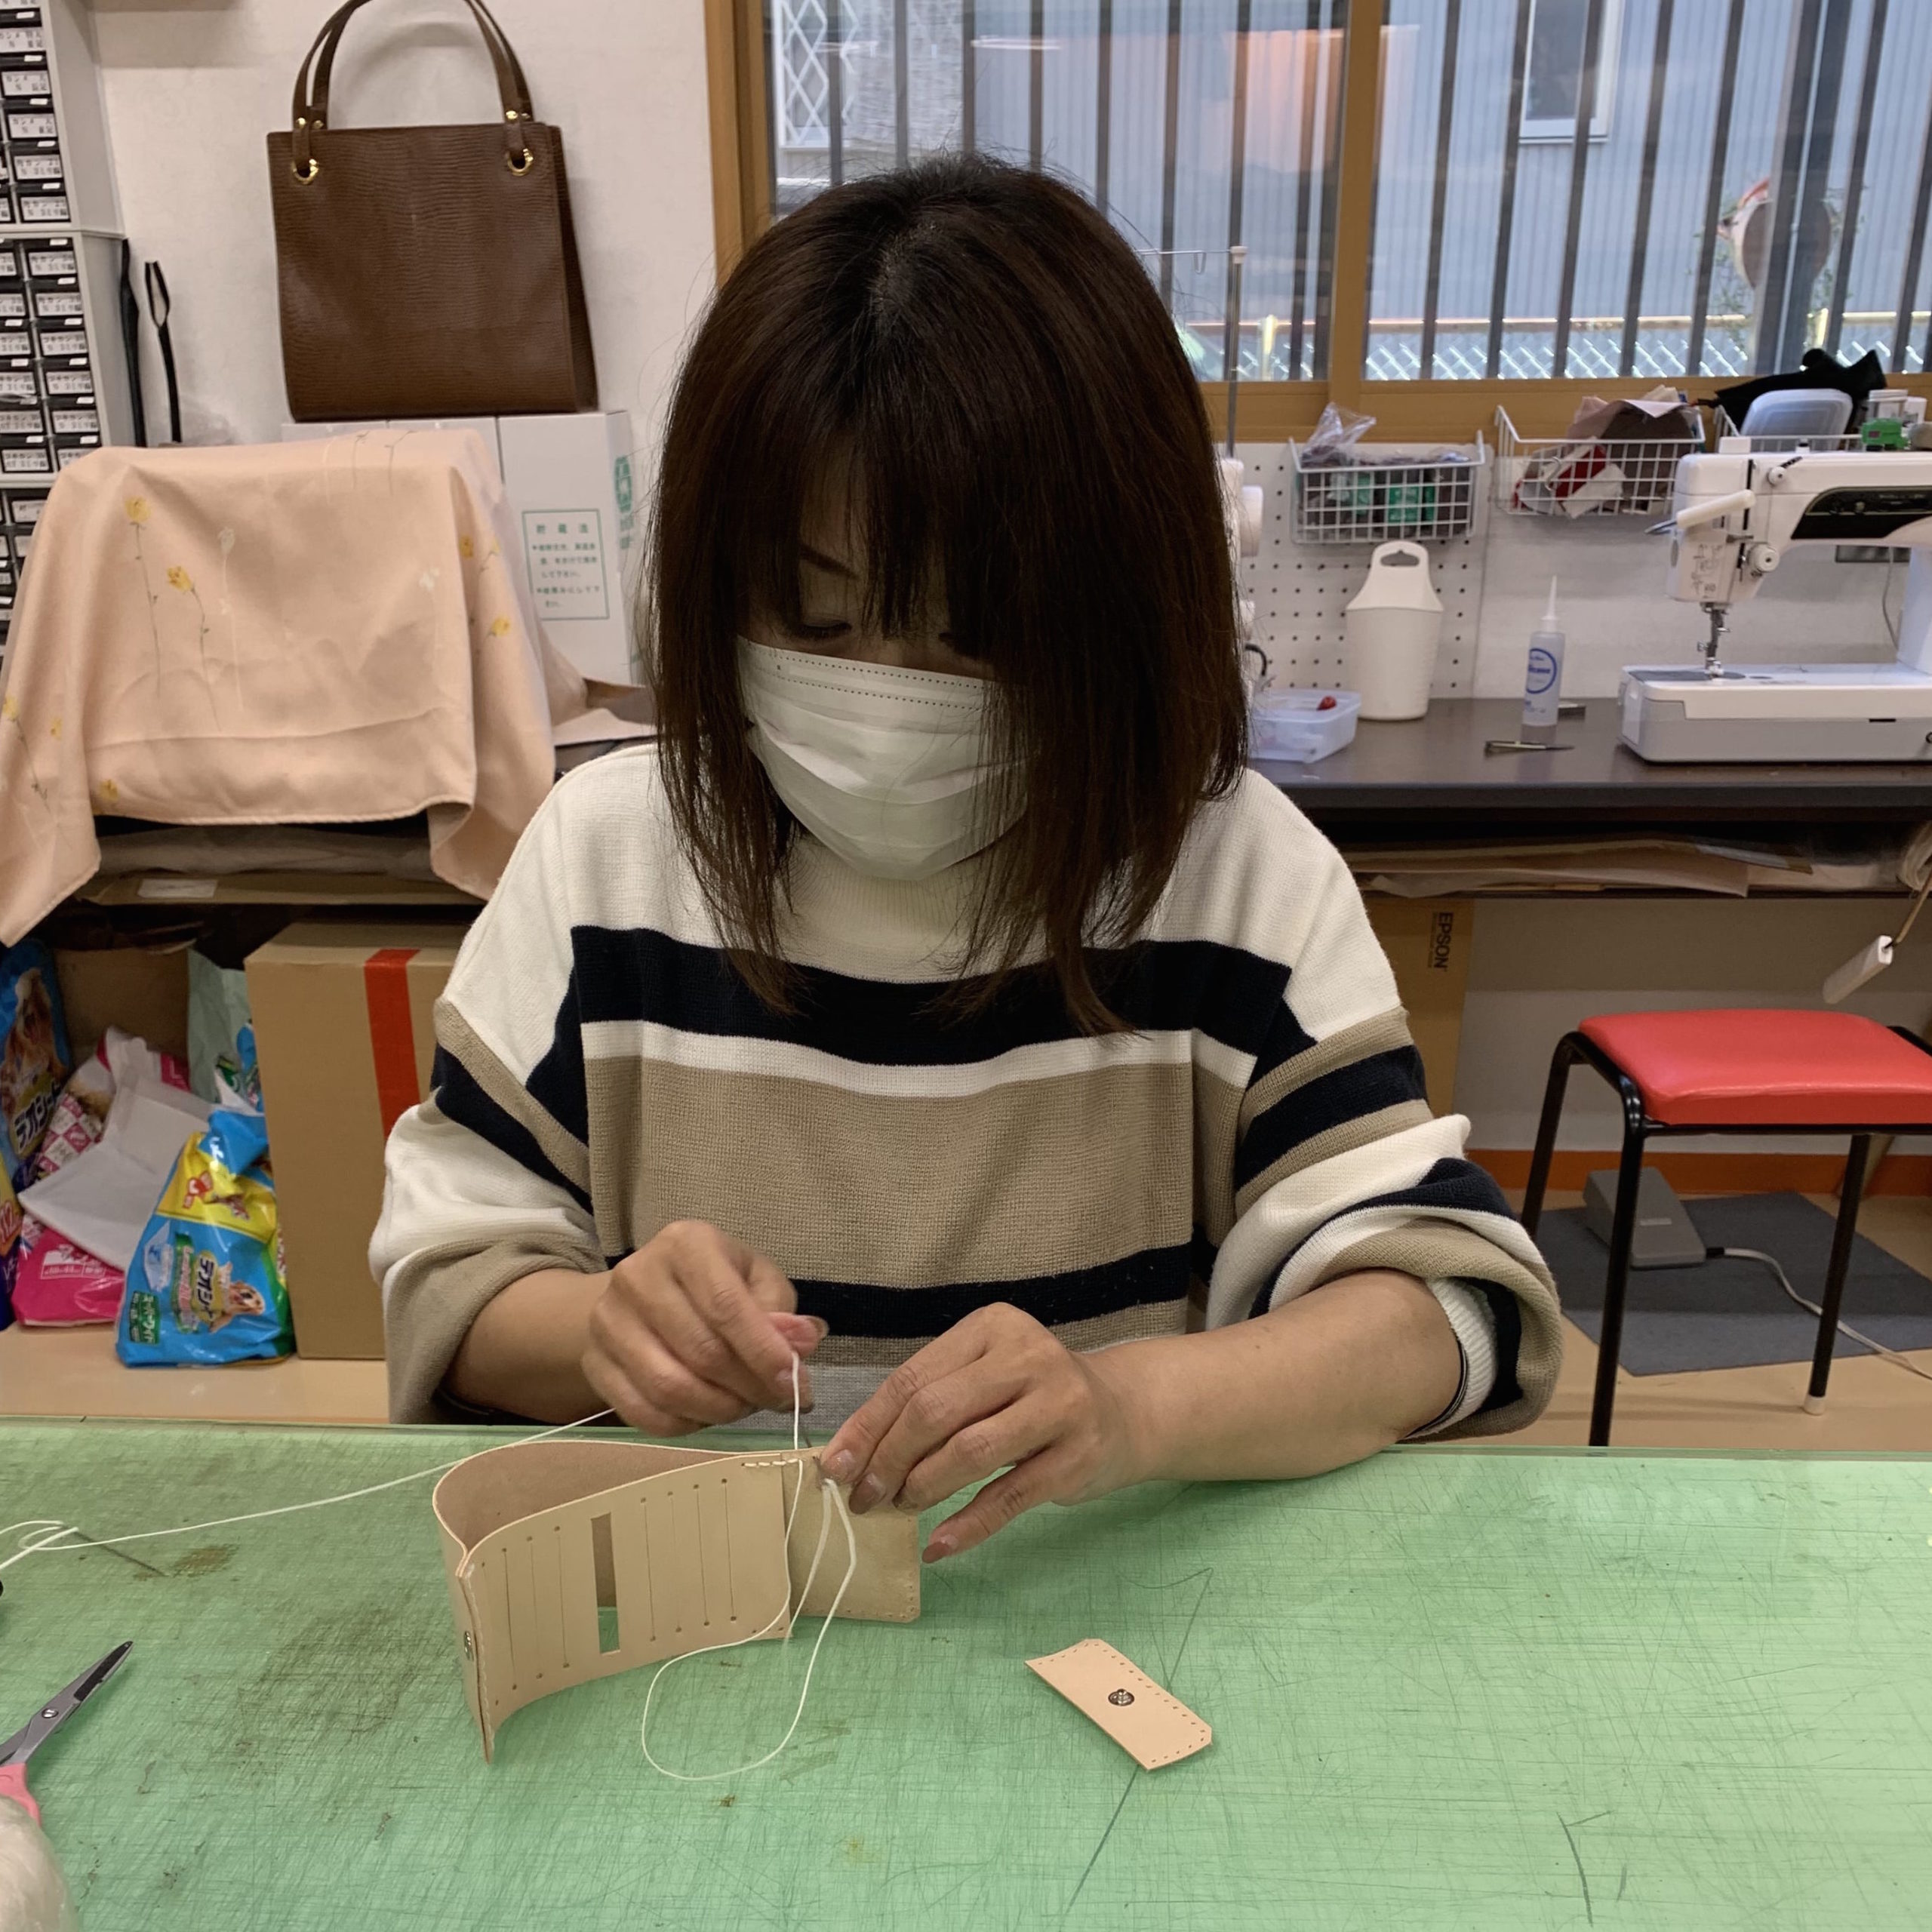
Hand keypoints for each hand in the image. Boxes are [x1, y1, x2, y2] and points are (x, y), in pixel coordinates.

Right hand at [582, 1221, 825, 1434]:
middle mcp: (638, 1276)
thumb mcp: (756, 1281)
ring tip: (745, 1407)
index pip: (726, 1305)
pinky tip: (708, 1415)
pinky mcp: (594, 1362)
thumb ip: (781, 1312)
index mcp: (686, 1244)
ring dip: (719, 1410)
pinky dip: (685, 1425)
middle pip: (700, 1351)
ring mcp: (607, 1321)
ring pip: (669, 1388)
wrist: (645, 1294)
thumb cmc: (715, 1284)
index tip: (796, 1386)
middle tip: (778, 1402)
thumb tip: (803, 1341)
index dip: (764, 1353)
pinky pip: (642, 1413)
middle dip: (749, 1388)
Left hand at [820, 1303, 1144, 1561]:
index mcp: (993, 1327)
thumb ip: (927, 1403)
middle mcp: (1028, 1356)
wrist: (1122, 1411)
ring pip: (971, 1451)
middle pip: (936, 1411)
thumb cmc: (1031, 1397)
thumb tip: (850, 1457)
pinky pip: (1009, 1497)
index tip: (835, 1467)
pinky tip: (939, 1543)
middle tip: (865, 1497)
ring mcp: (1059, 1405)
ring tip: (900, 1507)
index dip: (868, 1427)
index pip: (914, 1378)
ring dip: (923, 1487)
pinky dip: (968, 1525)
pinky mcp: (1078, 1456)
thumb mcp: (983, 1379)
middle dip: (888, 1459)